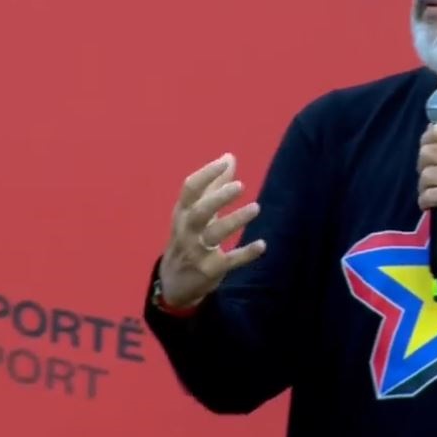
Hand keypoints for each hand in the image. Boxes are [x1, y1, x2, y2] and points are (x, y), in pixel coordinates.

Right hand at [158, 153, 266, 308]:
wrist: (173, 281)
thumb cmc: (188, 236)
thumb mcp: (195, 211)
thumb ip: (213, 184)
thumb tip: (229, 156)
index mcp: (182, 212)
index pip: (189, 189)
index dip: (206, 174)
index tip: (225, 161)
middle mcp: (186, 230)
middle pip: (199, 211)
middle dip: (218, 198)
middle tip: (241, 186)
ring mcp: (197, 251)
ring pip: (214, 234)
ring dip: (235, 220)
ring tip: (256, 207)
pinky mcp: (211, 269)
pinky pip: (229, 261)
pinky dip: (245, 253)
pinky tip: (262, 245)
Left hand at [417, 124, 436, 262]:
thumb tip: (429, 130)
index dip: (427, 141)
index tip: (429, 154)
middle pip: (428, 152)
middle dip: (422, 167)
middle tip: (431, 179)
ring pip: (426, 174)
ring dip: (424, 187)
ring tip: (433, 193)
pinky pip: (429, 194)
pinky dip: (425, 201)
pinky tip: (432, 205)